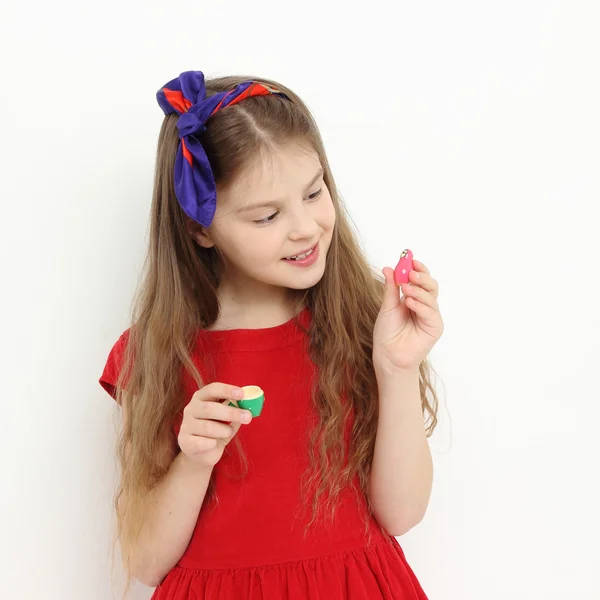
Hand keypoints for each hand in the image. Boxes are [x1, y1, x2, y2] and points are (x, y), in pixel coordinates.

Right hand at [178, 382, 252, 467]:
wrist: (202, 453)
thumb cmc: (217, 430)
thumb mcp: (228, 419)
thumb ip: (236, 410)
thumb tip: (249, 405)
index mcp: (201, 398)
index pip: (212, 389)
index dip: (227, 390)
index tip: (242, 394)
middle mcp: (191, 409)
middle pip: (209, 408)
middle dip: (231, 412)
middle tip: (247, 417)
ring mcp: (186, 425)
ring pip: (207, 427)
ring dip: (224, 430)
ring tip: (228, 432)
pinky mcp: (185, 442)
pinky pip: (202, 443)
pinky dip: (212, 443)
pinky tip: (214, 443)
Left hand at [373, 259, 443, 373]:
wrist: (388, 355)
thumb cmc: (387, 333)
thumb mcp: (387, 306)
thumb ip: (390, 288)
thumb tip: (388, 268)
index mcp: (414, 299)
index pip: (421, 280)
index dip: (418, 269)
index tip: (410, 260)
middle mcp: (425, 306)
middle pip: (431, 285)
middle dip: (422, 276)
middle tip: (410, 272)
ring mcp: (431, 316)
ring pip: (431, 296)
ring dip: (418, 290)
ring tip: (405, 288)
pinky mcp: (434, 327)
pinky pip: (430, 312)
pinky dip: (420, 305)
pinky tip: (409, 302)